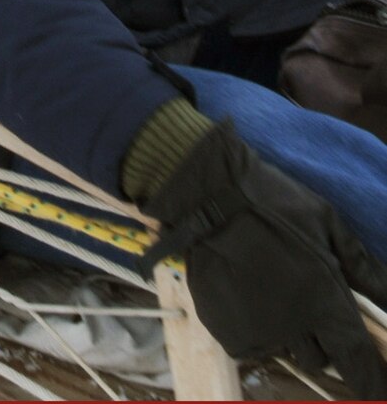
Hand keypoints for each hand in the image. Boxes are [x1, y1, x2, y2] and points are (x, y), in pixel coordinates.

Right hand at [144, 121, 386, 393]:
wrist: (207, 193)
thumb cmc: (272, 201)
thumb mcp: (326, 221)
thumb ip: (364, 267)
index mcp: (324, 300)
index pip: (358, 361)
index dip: (373, 384)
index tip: (378, 394)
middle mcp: (294, 325)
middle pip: (319, 360)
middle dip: (319, 340)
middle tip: (305, 303)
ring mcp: (258, 331)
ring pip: (284, 352)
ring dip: (286, 334)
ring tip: (271, 292)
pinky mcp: (226, 332)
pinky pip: (251, 347)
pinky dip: (254, 331)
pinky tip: (246, 295)